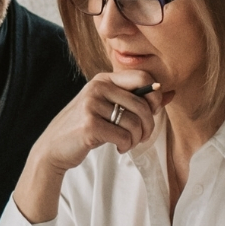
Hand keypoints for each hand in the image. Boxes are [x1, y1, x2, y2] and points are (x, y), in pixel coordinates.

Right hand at [31, 71, 168, 179]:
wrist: (54, 147)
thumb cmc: (86, 126)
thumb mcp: (108, 106)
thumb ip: (135, 98)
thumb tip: (170, 93)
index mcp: (104, 78)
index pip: (143, 77)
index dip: (154, 97)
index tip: (150, 113)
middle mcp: (97, 87)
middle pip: (143, 105)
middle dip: (149, 126)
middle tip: (142, 137)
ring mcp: (91, 105)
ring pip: (135, 123)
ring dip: (136, 139)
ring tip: (127, 143)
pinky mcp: (89, 125)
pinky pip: (124, 137)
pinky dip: (126, 146)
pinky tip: (118, 148)